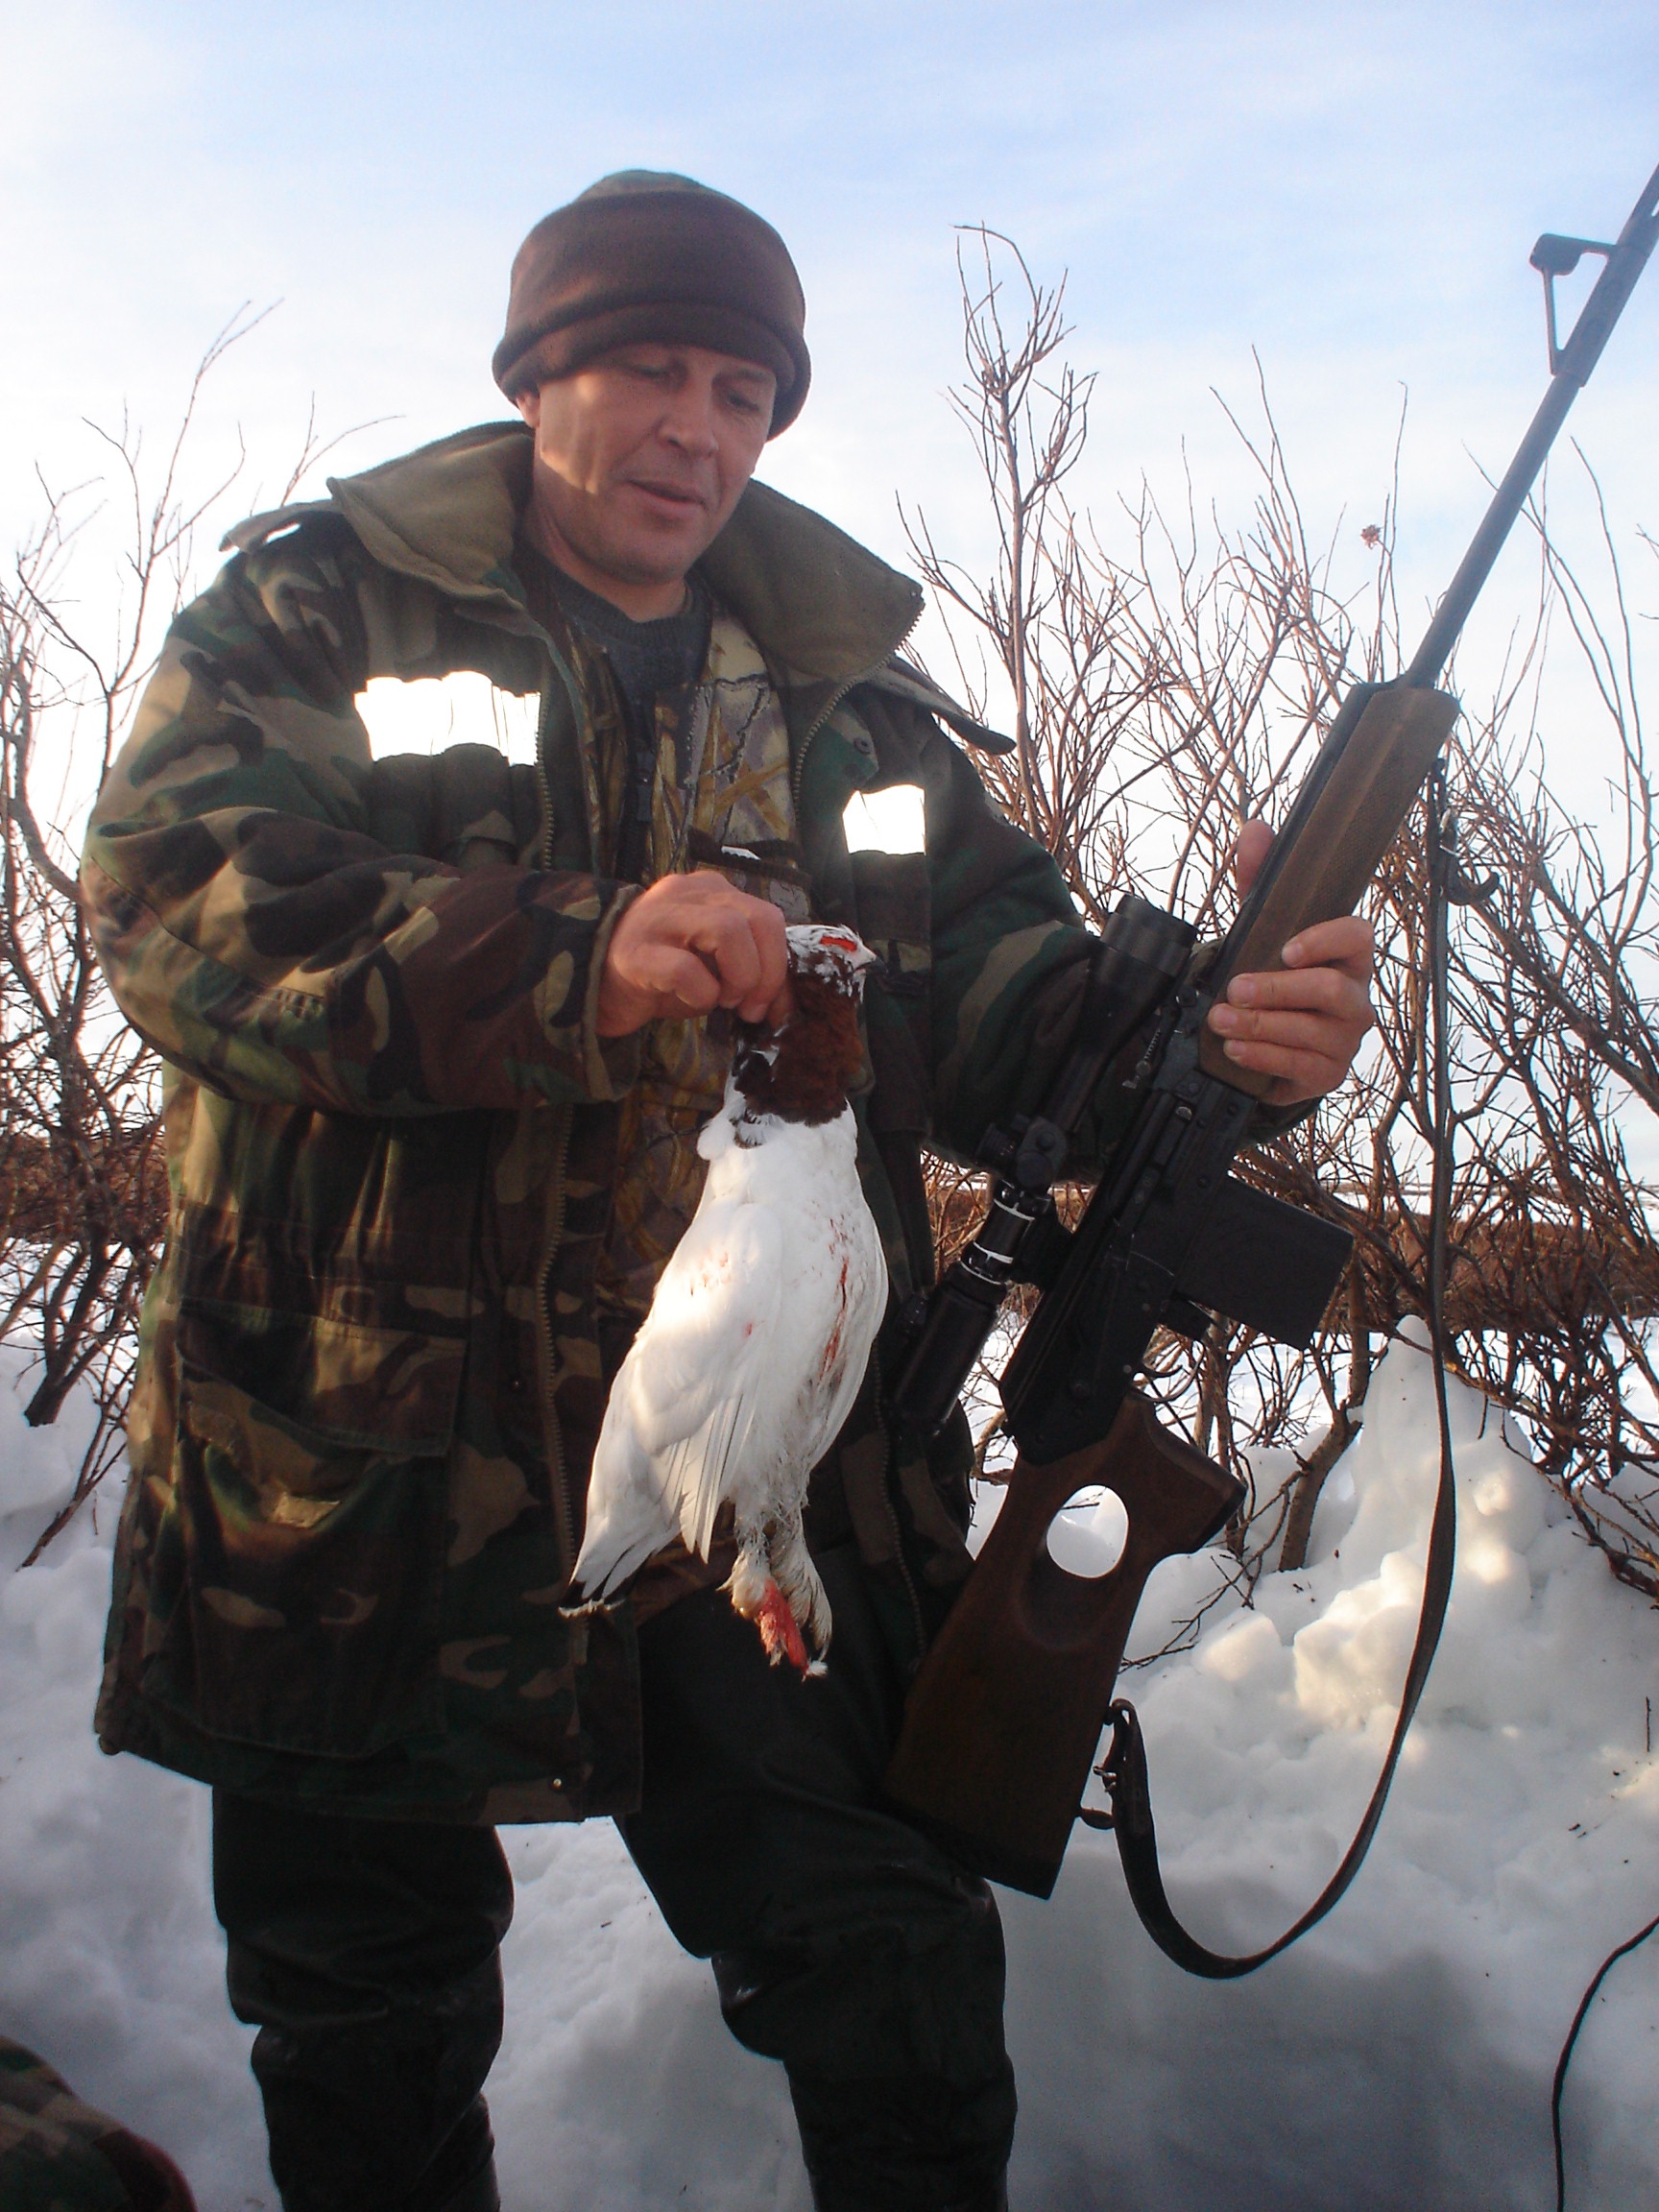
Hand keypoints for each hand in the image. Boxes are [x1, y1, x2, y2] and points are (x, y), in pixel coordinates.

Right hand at [598, 871, 792, 1037]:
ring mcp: (660, 918)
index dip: (779, 964)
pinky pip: (687, 970)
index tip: (771, 1004)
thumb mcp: (711, 964)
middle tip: (749, 1006)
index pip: (767, 916)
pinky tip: (689, 1001)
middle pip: (757, 918)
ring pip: (729, 930)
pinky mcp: (637, 953)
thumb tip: (784, 1004)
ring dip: (739, 977)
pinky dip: (702, 994)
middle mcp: (687, 893)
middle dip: (767, 972)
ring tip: (722, 1000)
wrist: (593, 982)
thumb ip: (748, 969)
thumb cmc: (658, 974)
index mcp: (710, 891)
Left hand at [1204, 819, 1374, 1104]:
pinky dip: (1262, 1056)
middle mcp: (1355, 996)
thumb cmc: (1274, 971)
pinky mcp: (1328, 1071)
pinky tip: (1235, 1048)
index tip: (1286, 949)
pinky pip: (1300, 1065)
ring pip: (1310, 1031)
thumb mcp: (1262, 923)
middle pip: (1329, 989)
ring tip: (1219, 1020)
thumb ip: (1259, 876)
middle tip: (1234, 988)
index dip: (1326, 941)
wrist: (1272, 1034)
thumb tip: (1256, 831)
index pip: (1358, 937)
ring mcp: (1345, 1037)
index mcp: (1348, 955)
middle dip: (1276, 989)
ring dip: (1259, 1025)